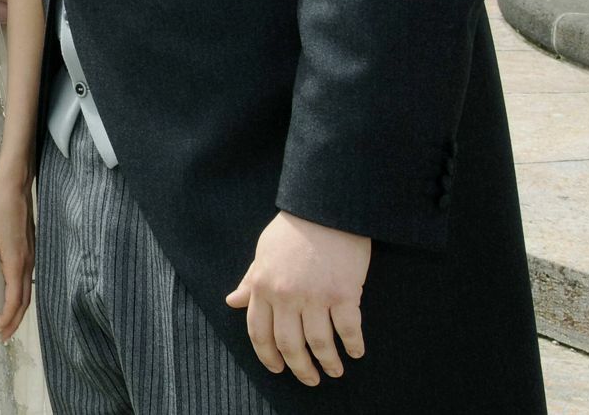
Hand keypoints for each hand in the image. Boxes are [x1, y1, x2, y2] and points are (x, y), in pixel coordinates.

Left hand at [0, 172, 33, 340]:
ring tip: (8, 321)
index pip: (15, 301)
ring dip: (19, 309)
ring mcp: (31, 256)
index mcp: (16, 263)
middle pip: (25, 300)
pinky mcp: (30, 249)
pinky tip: (13, 295)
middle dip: (15, 320)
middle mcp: (27, 263)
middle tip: (3, 336)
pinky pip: (28, 280)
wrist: (13, 186)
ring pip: (28, 290)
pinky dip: (22, 295)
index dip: (7, 318)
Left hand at [225, 211, 369, 384]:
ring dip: (328, 362)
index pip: (258, 331)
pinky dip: (353, 345)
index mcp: (262, 286)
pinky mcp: (343, 293)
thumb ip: (250, 281)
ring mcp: (315, 296)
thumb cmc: (293, 231)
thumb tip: (232, 302)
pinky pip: (349, 329)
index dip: (267, 355)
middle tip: (309, 379)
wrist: (326, 209)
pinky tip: (356, 353)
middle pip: (289, 344)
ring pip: (319, 343)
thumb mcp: (263, 253)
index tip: (278, 368)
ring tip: (334, 371)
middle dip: (299, 368)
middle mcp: (285, 295)